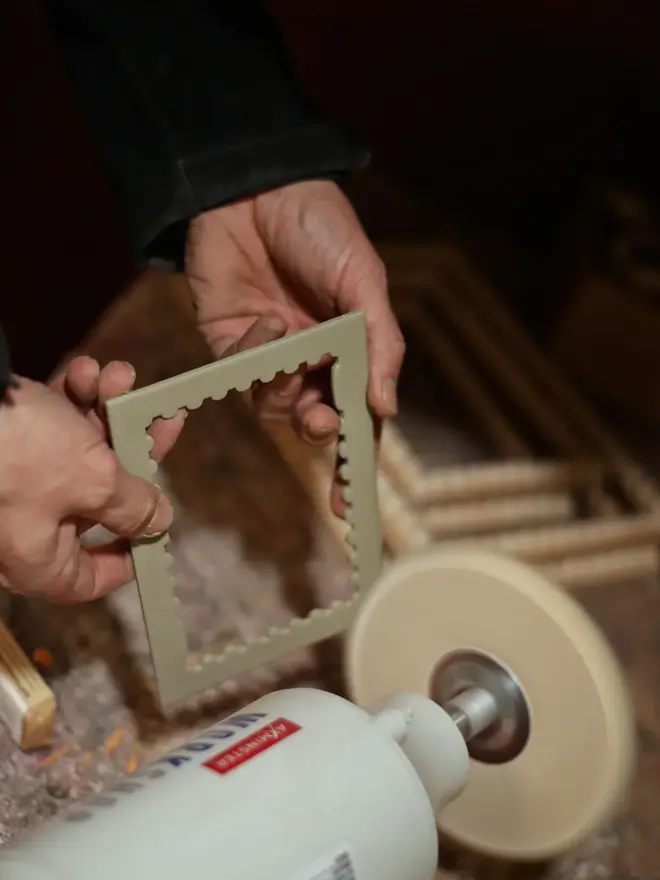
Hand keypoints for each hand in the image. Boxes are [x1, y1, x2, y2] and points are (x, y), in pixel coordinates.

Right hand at [0, 358, 183, 602]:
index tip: (160, 524)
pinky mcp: (4, 441)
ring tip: (118, 376)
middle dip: (130, 452)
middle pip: (99, 500)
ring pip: (78, 452)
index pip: (92, 578)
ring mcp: (13, 483)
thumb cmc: (18, 453)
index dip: (132, 553)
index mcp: (39, 559)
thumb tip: (158, 523)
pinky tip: (82, 368)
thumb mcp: (92, 481)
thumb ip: (132, 505)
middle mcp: (25, 527)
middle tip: (160, 421)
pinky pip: (48, 426)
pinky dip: (70, 397)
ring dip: (104, 409)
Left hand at [186, 179, 403, 468]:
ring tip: (293, 355)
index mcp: (353, 347)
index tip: (351, 502)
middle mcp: (313, 360)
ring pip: (277, 407)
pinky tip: (266, 322)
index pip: (360, 413)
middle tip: (320, 421)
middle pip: (318, 419)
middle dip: (320, 429)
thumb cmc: (320, 227)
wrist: (252, 188)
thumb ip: (378, 345)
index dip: (356, 459)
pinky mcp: (230, 347)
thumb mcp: (363, 281)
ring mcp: (271, 357)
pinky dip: (256, 358)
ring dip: (286, 392)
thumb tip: (385, 408)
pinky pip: (243, 377)